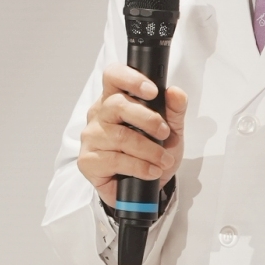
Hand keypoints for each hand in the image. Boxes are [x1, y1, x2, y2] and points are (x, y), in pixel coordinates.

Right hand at [77, 64, 187, 206]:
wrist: (147, 187)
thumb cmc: (154, 152)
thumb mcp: (172, 130)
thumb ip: (175, 110)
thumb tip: (175, 92)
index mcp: (115, 98)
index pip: (113, 76)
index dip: (130, 79)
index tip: (152, 91)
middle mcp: (99, 115)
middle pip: (117, 105)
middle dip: (147, 119)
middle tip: (164, 133)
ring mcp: (91, 137)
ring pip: (119, 136)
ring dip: (149, 150)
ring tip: (164, 159)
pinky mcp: (88, 161)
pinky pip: (114, 160)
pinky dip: (139, 167)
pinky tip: (151, 171)